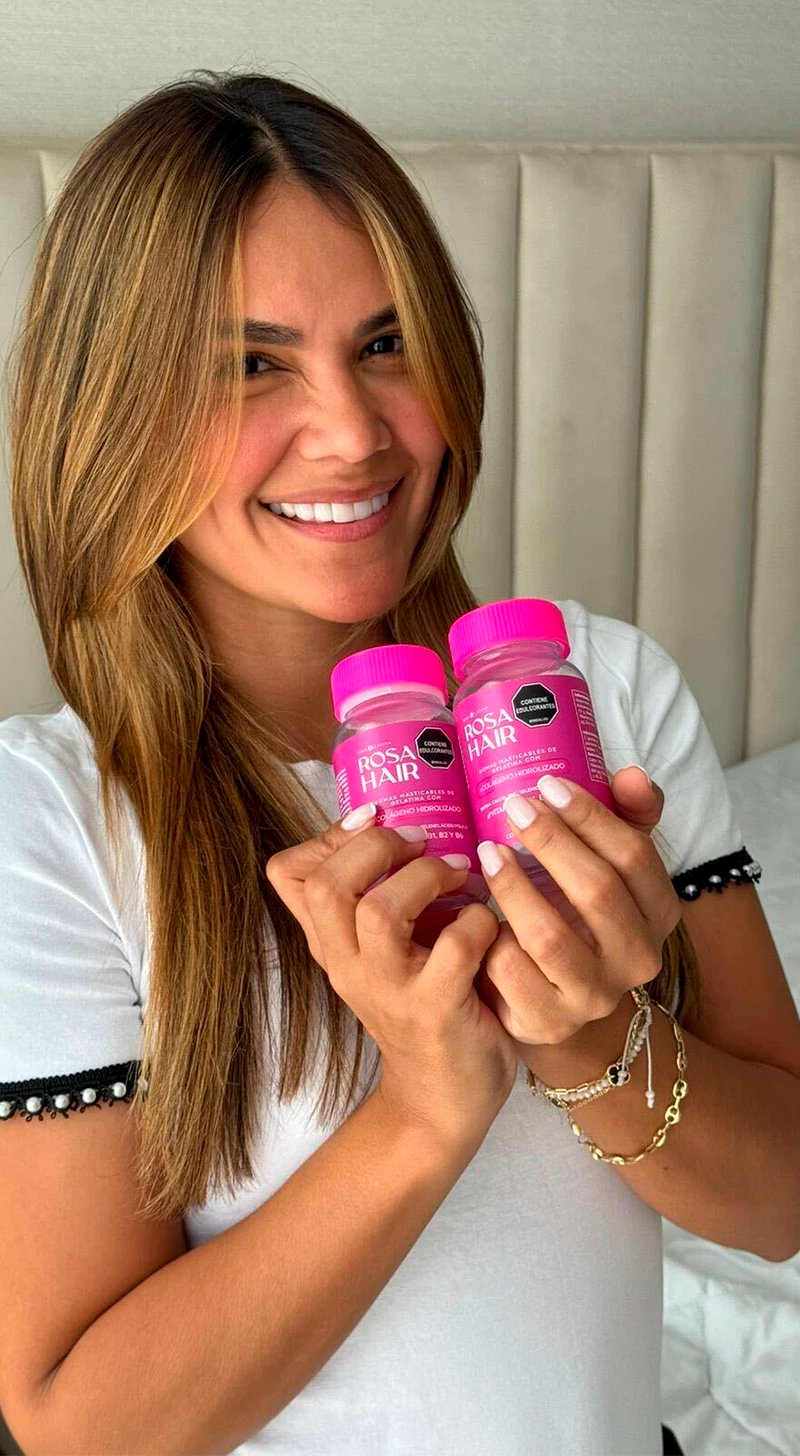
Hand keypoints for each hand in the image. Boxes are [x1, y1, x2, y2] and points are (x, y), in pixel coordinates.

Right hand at [265, 811, 518, 1153]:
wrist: (442, 1098)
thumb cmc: (420, 1004)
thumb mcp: (378, 952)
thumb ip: (372, 898)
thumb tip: (383, 822)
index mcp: (330, 943)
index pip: (289, 874)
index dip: (329, 834)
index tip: (376, 815)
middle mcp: (347, 966)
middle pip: (328, 887)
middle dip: (378, 847)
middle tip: (422, 841)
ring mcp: (388, 993)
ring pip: (380, 913)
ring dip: (427, 879)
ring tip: (458, 873)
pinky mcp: (435, 1012)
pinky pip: (453, 948)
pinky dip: (477, 922)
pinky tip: (488, 924)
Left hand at [475, 769, 681, 1049]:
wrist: (553, 995)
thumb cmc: (577, 912)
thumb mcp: (608, 863)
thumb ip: (627, 815)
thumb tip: (632, 775)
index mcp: (660, 914)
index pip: (634, 858)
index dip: (591, 817)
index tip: (548, 785)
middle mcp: (637, 959)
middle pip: (597, 892)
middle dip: (552, 843)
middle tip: (513, 807)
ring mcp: (593, 997)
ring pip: (550, 937)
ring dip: (514, 886)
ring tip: (487, 851)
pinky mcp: (547, 1021)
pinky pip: (511, 973)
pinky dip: (490, 936)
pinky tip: (474, 908)